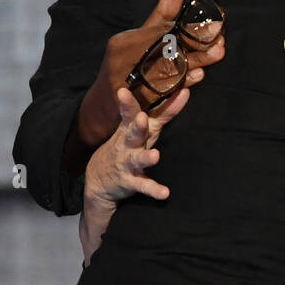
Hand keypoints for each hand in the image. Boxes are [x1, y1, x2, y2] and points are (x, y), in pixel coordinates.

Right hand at [75, 0, 224, 150]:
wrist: (105, 107)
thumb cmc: (127, 67)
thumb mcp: (140, 40)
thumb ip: (161, 17)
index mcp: (124, 42)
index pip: (160, 31)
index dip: (188, 28)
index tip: (215, 25)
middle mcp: (122, 60)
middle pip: (164, 49)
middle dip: (195, 44)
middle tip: (221, 41)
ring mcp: (125, 82)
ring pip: (165, 70)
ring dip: (194, 62)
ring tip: (216, 54)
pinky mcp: (133, 102)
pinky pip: (160, 93)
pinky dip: (181, 84)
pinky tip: (198, 75)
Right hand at [80, 86, 188, 265]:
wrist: (99, 179)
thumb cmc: (126, 146)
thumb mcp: (140, 129)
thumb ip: (164, 112)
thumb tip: (185, 91)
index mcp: (129, 130)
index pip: (129, 114)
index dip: (127, 103)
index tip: (122, 91)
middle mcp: (128, 145)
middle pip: (132, 133)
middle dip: (137, 126)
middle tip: (141, 118)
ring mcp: (128, 163)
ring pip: (136, 159)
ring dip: (145, 158)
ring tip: (155, 156)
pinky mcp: (131, 182)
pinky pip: (144, 186)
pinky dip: (154, 189)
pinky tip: (165, 193)